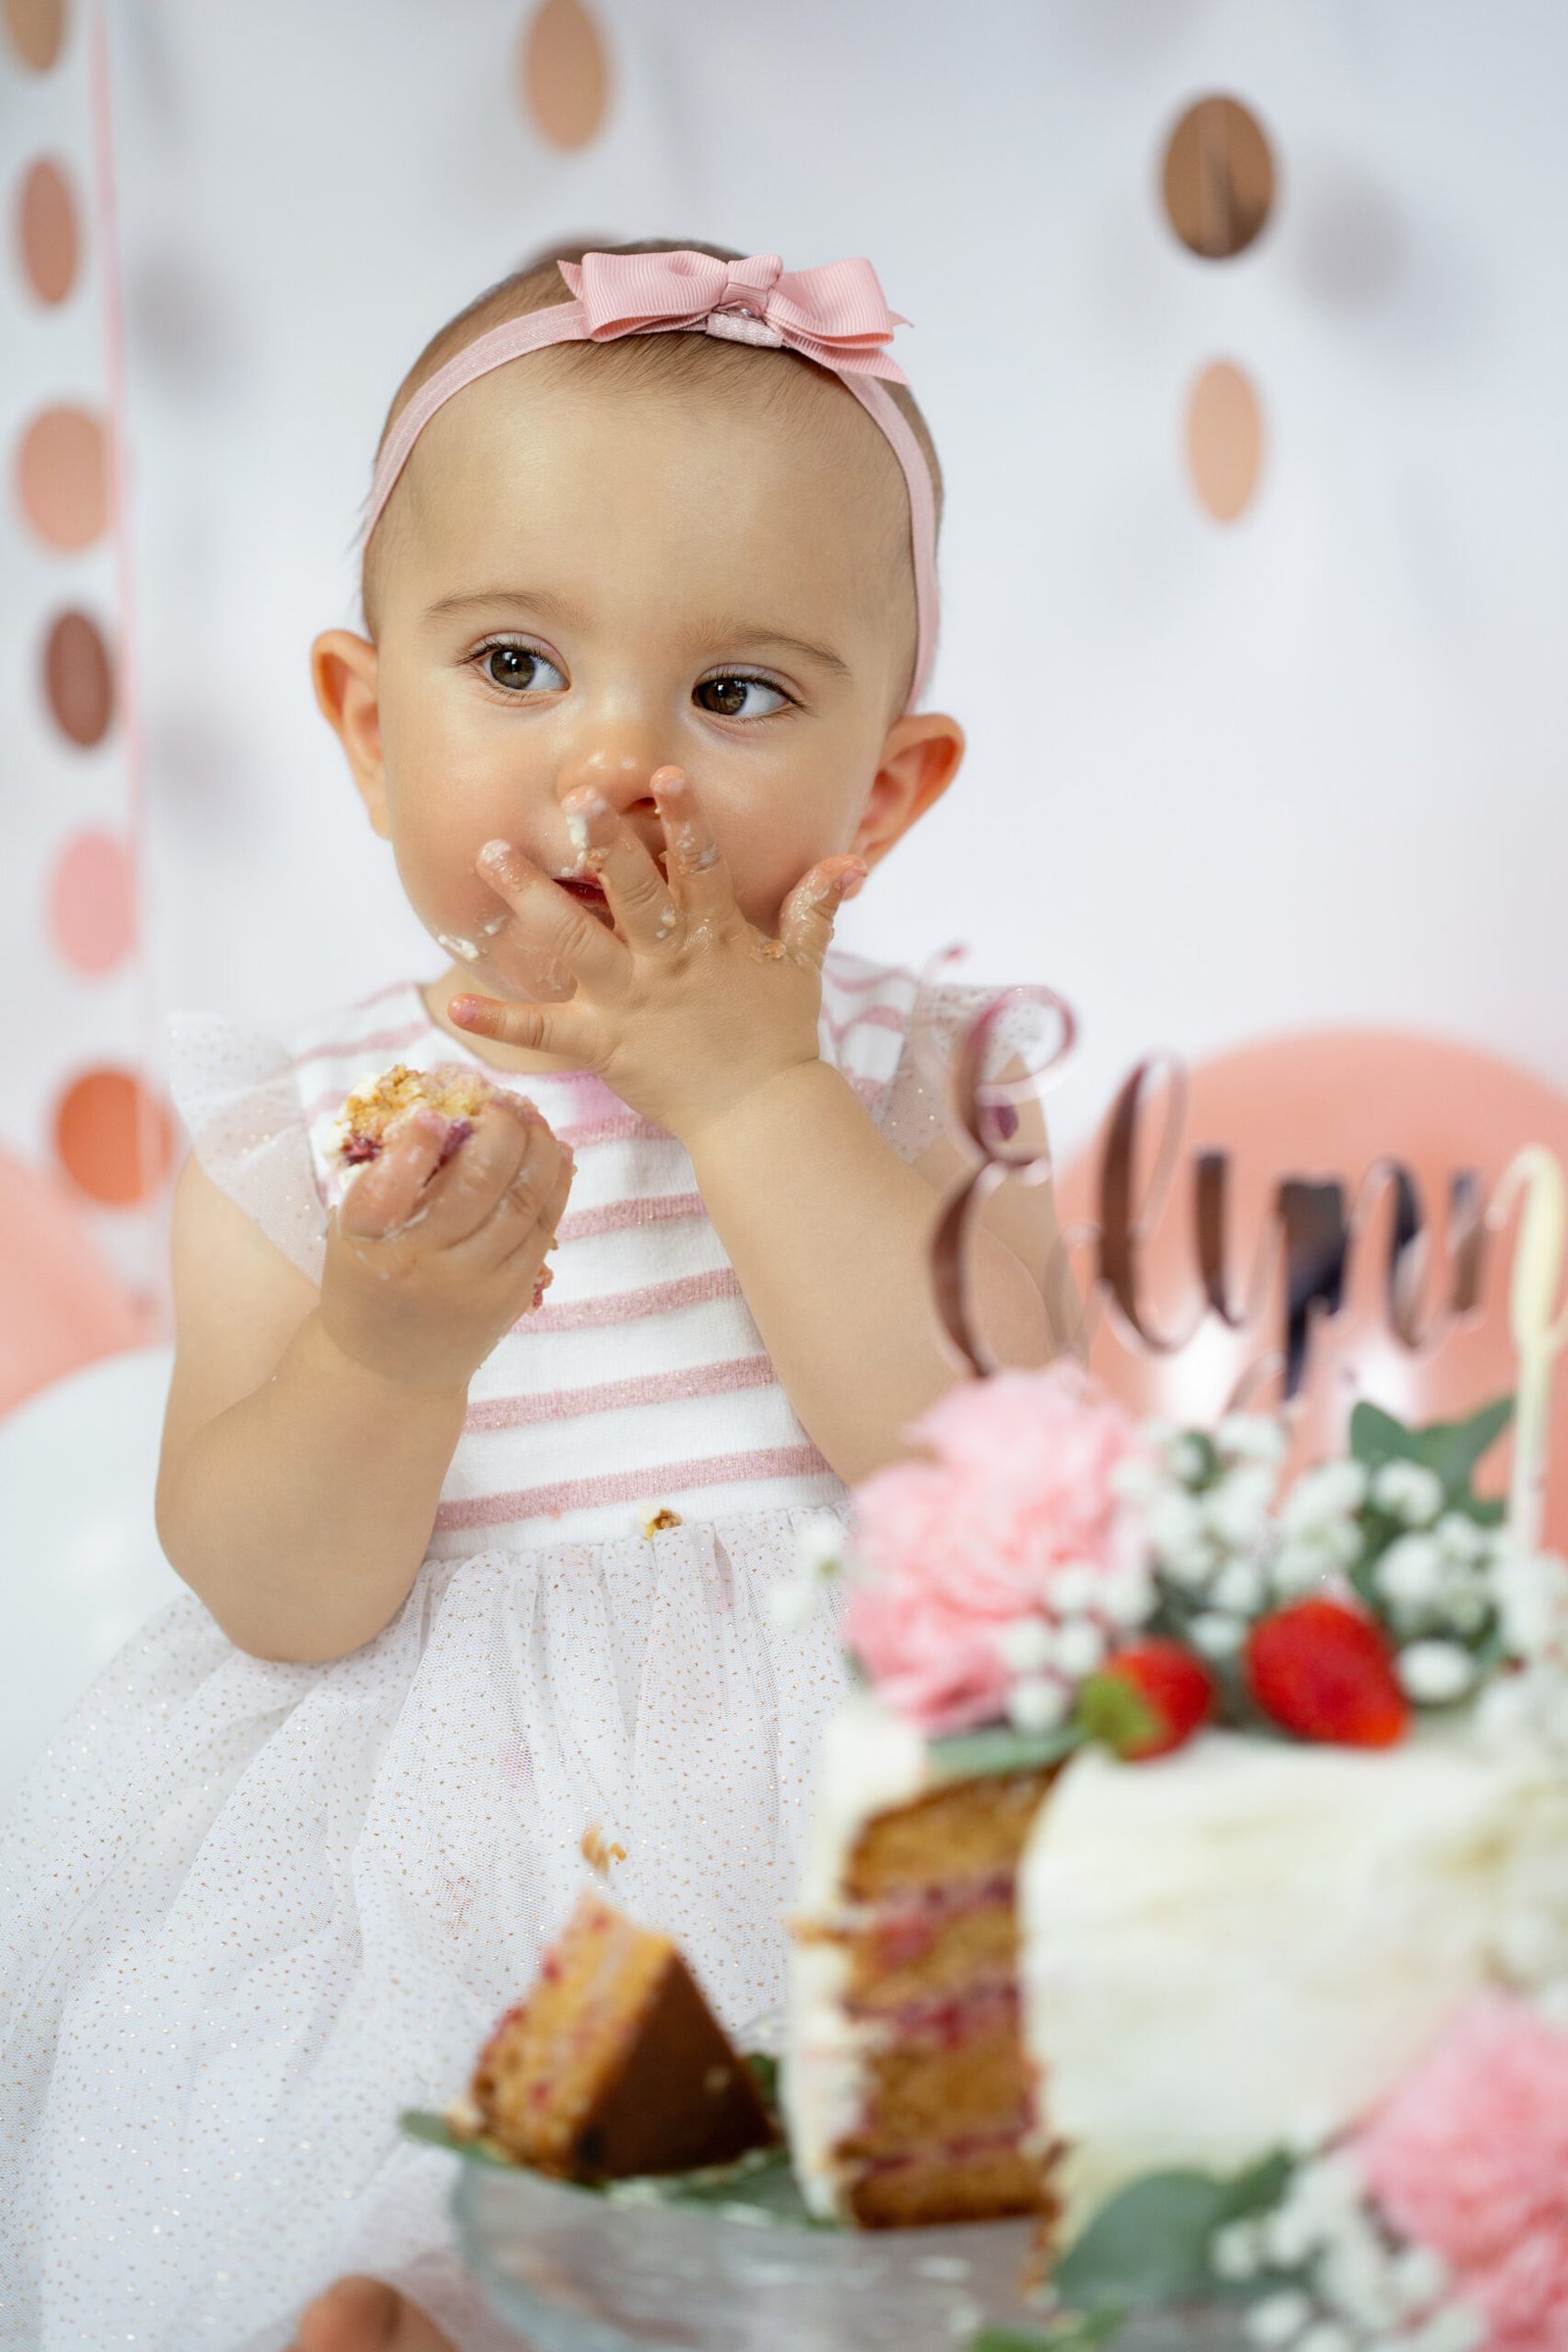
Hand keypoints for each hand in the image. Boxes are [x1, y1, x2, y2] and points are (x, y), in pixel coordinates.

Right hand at [319, 1099, 573, 1392]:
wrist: (390, 1368)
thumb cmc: (367, 1280)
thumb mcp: (352, 1230)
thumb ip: (388, 1176)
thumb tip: (444, 1109)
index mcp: (368, 1242)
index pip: (391, 1186)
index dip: (418, 1142)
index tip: (436, 1110)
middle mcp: (422, 1264)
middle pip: (477, 1183)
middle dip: (501, 1130)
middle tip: (505, 1102)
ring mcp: (473, 1283)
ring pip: (521, 1201)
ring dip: (537, 1148)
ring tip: (534, 1119)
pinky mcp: (511, 1295)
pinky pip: (543, 1228)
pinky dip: (555, 1183)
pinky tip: (556, 1153)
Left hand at [447, 766, 865, 1145]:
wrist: (760, 1115)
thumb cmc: (779, 1037)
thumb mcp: (801, 967)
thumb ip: (815, 907)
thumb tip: (852, 861)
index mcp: (715, 936)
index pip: (702, 867)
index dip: (686, 821)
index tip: (665, 776)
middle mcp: (668, 961)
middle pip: (633, 893)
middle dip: (606, 844)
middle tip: (574, 799)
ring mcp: (631, 1002)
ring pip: (576, 941)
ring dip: (532, 899)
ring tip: (492, 854)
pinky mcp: (602, 1044)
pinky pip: (543, 1030)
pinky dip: (499, 1018)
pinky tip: (452, 999)